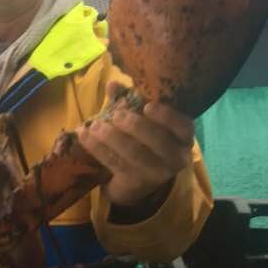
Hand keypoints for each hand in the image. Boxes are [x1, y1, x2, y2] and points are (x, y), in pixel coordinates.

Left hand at [77, 82, 193, 210]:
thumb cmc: (143, 140)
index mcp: (183, 137)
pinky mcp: (135, 182)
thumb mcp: (142, 120)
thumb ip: (129, 101)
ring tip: (95, 125)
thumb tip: (112, 84)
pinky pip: (116, 163)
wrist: (135, 180)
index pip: (183, 126)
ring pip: (135, 154)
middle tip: (116, 115)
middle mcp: (175, 157)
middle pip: (158, 141)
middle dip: (136, 126)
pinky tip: (84, 135)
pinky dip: (98, 148)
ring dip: (113, 137)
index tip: (147, 106)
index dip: (166, 116)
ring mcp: (156, 173)